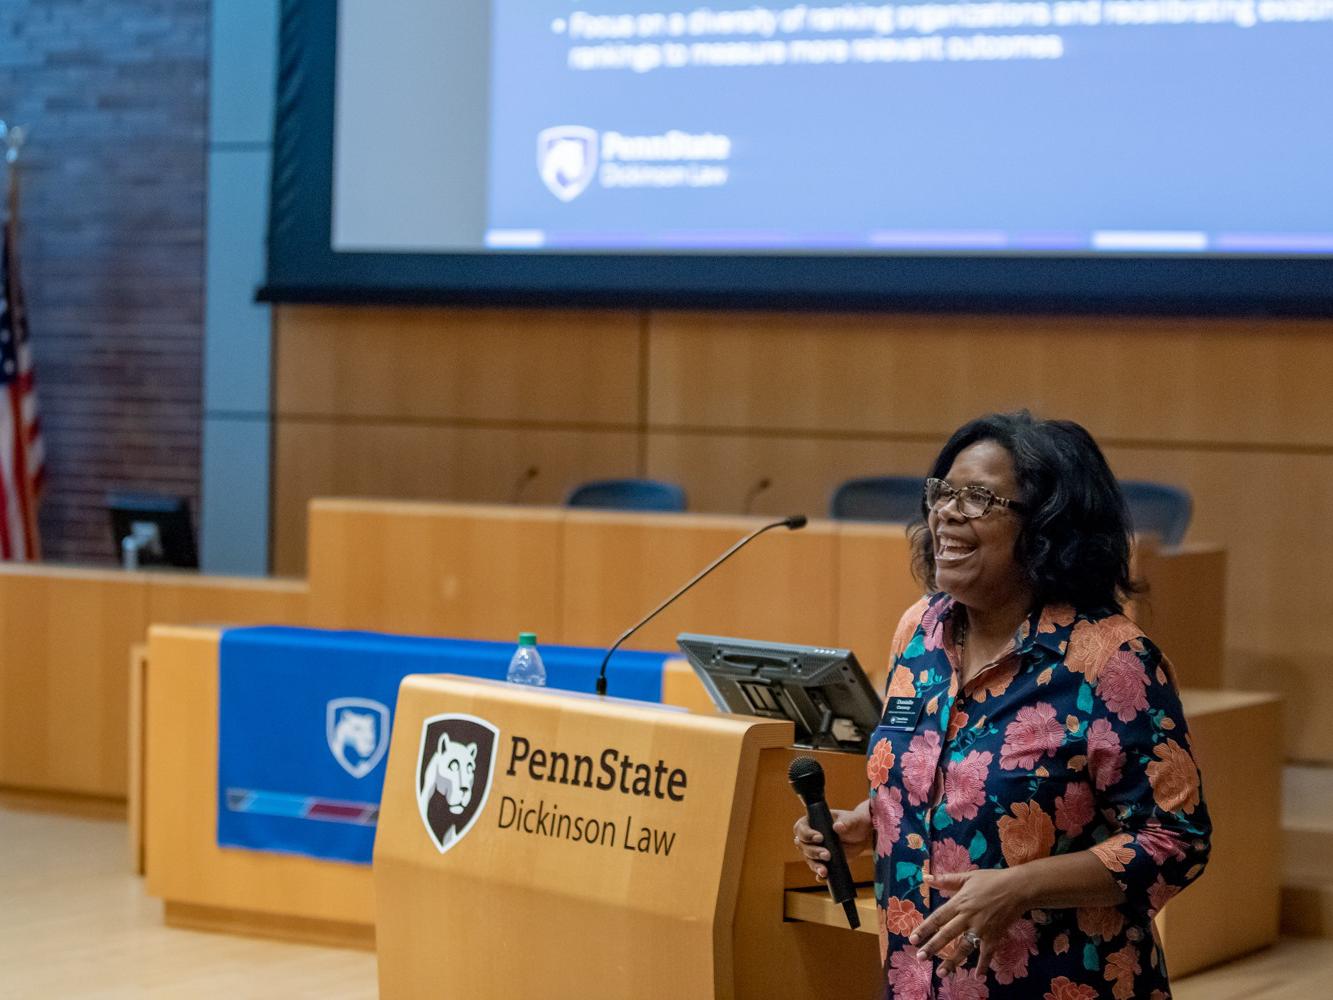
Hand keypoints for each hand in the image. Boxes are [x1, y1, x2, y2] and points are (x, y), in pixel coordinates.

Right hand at [792, 799, 871, 878]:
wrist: (863, 836)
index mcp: (813, 822)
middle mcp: (811, 837)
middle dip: (813, 852)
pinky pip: (818, 870)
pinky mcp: (824, 862)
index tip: (820, 838)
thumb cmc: (854, 822)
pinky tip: (823, 878)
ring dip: (815, 865)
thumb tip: (838, 827)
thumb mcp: (852, 820)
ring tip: (825, 871)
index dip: (807, 834)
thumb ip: (846, 822)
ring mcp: (817, 850)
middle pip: (803, 846)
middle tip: (827, 855)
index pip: (801, 828)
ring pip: (809, 859)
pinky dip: (819, 875)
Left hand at [910, 868, 1029, 976]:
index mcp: (959, 902)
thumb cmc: (991, 880)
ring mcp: (981, 928)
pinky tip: (978, 976)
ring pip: (964, 947)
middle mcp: (967, 917)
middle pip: (947, 934)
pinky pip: (987, 953)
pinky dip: (983, 965)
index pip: (938, 917)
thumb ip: (946, 880)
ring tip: (942, 973)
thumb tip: (926, 878)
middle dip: (933, 947)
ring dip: (952, 961)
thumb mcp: (967, 877)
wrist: (1017, 888)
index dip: (925, 928)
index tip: (913, 939)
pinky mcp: (994, 936)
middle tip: (920, 957)